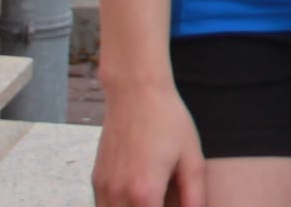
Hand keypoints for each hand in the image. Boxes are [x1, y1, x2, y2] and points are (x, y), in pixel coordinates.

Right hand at [91, 79, 205, 206]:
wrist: (135, 93)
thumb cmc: (168, 122)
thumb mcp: (192, 157)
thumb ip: (194, 194)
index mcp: (145, 192)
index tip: (173, 205)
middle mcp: (118, 194)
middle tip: (165, 200)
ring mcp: (104, 188)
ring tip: (154, 199)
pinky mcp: (96, 181)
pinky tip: (137, 199)